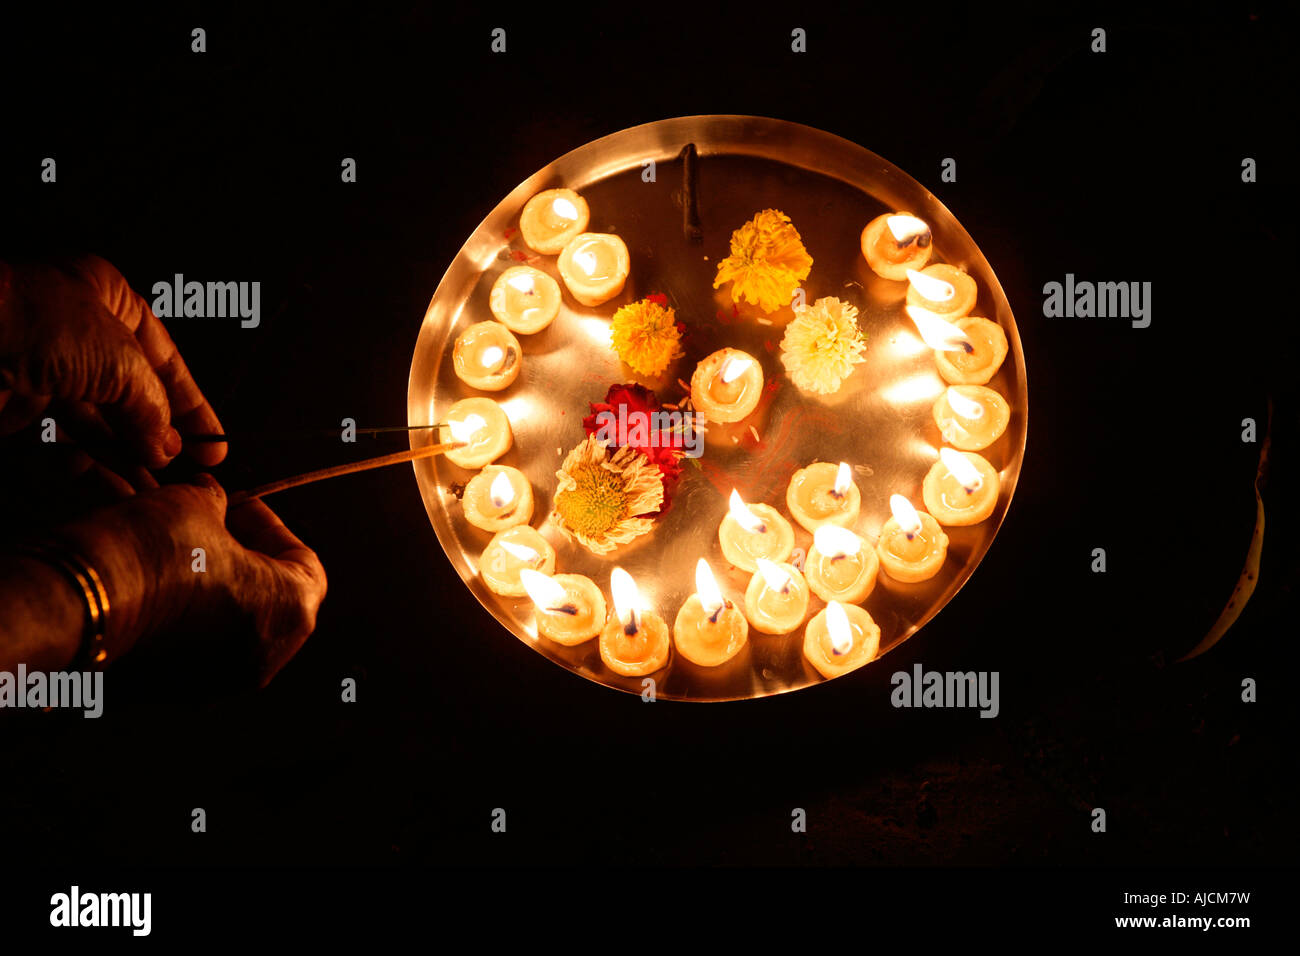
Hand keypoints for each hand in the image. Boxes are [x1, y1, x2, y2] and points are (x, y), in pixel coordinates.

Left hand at [0, 255, 225, 469]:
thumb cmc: (36, 323)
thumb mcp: (121, 363)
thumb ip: (153, 407)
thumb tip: (168, 447)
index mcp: (110, 299)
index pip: (167, 358)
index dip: (193, 404)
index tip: (214, 444)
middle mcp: (81, 329)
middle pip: (135, 392)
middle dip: (160, 435)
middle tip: (186, 473)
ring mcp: (49, 365)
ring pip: (102, 419)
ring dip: (130, 455)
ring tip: (156, 488)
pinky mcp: (22, 400)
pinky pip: (67, 438)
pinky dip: (93, 461)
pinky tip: (116, 483)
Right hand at [57, 476, 326, 685]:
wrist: (79, 604)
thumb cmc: (153, 553)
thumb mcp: (196, 504)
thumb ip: (218, 505)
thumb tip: (212, 502)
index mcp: (291, 613)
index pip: (304, 564)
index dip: (269, 526)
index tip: (238, 504)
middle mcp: (263, 660)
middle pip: (262, 597)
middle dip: (234, 555)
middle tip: (204, 525)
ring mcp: (215, 684)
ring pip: (220, 623)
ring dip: (200, 584)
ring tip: (165, 546)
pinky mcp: (167, 694)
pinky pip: (182, 648)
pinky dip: (171, 615)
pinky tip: (143, 580)